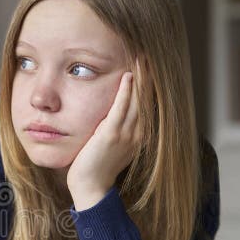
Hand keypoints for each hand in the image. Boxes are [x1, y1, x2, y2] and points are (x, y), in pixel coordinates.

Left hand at [67, 59, 142, 204]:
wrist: (91, 187)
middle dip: (149, 74)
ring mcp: (126, 134)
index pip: (146, 103)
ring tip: (142, 57)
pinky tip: (127, 76)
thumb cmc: (96, 166)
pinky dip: (126, 91)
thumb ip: (115, 127)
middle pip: (146, 97)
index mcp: (138, 135)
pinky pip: (121, 109)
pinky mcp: (111, 135)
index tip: (148, 64)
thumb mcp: (110, 144)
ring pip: (137, 99)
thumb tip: (113, 113)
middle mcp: (137, 133)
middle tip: (149, 52)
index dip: (149, 83)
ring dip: (141, 77)